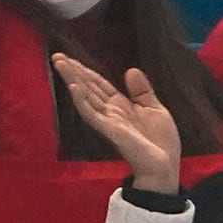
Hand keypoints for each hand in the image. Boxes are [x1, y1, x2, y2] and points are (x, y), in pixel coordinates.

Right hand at [57, 55, 184, 192]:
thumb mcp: (155, 109)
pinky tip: (73, 86)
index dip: (86, 70)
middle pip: (88, 87)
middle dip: (73, 71)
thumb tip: (131, 69)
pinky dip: (82, 99)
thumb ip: (142, 91)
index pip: (99, 84)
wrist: (165, 166)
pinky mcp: (109, 130)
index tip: (70, 58)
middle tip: (57, 55)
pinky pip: (92, 113)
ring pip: (86, 96)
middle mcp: (110, 111)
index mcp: (120, 105)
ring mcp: (108, 120)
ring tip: (60, 64)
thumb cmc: (161, 142)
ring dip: (73, 79)